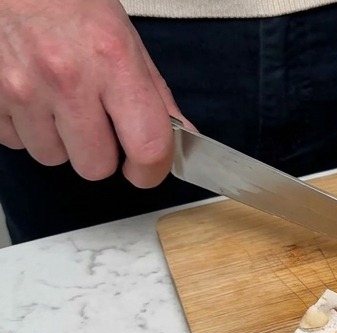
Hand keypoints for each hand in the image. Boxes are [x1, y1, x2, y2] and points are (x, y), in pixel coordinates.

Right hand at [0, 0, 185, 186]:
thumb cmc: (70, 2)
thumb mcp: (125, 37)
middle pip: (95, 166)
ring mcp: (23, 88)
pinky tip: (32, 97)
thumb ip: (154, 93)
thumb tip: (180, 135)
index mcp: (113, 62)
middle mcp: (68, 79)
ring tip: (57, 103)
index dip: (151, 171)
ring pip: (52, 158)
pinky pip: (14, 141)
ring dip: (59, 141)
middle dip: (99, 154)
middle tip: (96, 125)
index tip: (145, 171)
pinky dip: (25, 128)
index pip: (147, 147)